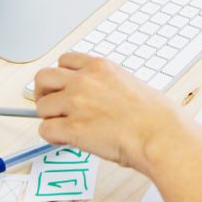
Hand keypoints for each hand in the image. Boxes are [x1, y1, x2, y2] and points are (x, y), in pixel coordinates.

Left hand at [33, 53, 186, 172]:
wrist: (159, 135)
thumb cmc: (155, 116)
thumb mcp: (131, 83)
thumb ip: (107, 85)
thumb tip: (98, 98)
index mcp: (100, 67)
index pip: (65, 60)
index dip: (61, 76)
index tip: (63, 87)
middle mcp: (84, 81)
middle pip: (44, 77)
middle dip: (44, 93)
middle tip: (53, 106)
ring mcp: (76, 103)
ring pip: (41, 106)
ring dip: (50, 118)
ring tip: (65, 128)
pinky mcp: (72, 128)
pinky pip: (45, 130)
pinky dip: (52, 137)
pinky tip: (67, 140)